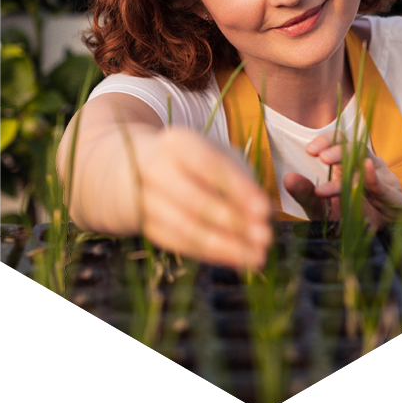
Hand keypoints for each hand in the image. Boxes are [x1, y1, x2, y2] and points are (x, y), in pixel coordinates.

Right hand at [136, 127, 272, 267]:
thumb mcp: (216, 154)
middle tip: (266, 237)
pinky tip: (238, 260)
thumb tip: (263, 211)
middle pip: (195, 200)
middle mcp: (155, 169)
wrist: (135, 168)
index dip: (237, 188)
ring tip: (257, 256)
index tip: (265, 209)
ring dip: (225, 245)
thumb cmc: (192, 160)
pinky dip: (211, 254)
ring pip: (185, 228)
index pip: (208, 165)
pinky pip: (179, 244)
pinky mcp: (143, 225)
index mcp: (177, 143)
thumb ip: (240, 177)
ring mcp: (143, 198)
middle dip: (234, 222)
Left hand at [284, 131, 401, 228]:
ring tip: (333, 166)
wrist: (372, 242)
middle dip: (338, 151)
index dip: (326, 141)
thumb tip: (287, 178)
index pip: (340, 142)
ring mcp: (382, 180)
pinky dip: (374, 179)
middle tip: (322, 157)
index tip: (310, 150)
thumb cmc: (346, 218)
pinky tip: (365, 171)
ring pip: (368, 164)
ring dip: (352, 162)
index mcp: (350, 165)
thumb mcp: (321, 208)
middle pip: (355, 149)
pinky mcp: (394, 199)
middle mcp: (367, 167)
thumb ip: (305, 194)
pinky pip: (385, 187)